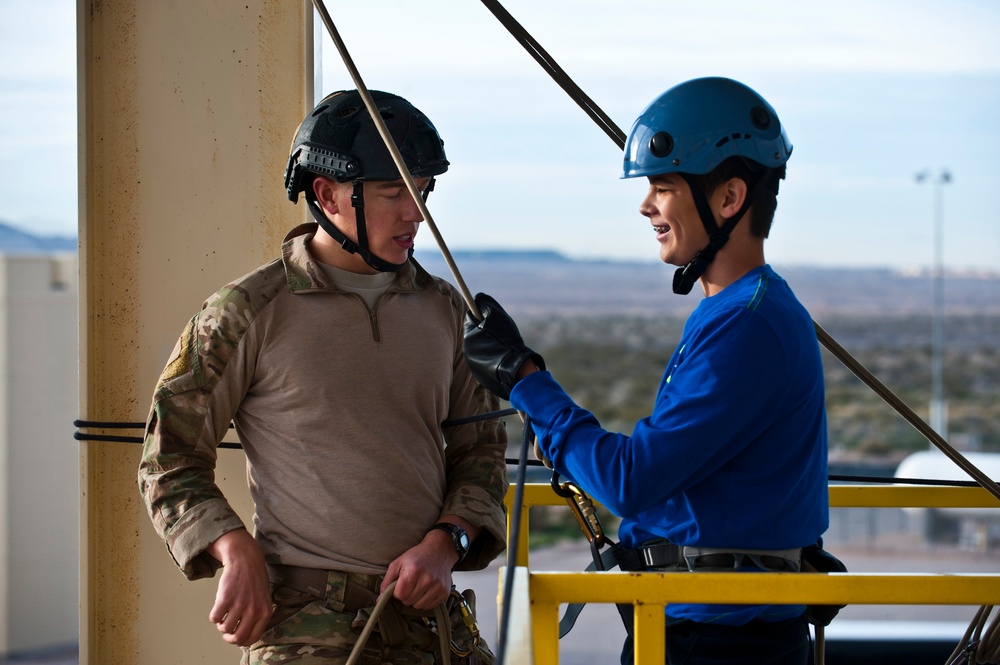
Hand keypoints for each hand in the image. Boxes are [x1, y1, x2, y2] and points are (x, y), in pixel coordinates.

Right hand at [206, 529, 273, 646]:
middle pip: (238, 637)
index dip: (242, 641)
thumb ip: (258, 616)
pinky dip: (214, 617)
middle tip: (226, 631)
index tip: (236, 637)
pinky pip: (214, 618)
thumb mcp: (264, 598)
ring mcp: (239, 604)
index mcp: (265, 612)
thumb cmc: (254, 579)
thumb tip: (244, 635)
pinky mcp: (225, 598)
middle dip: (229, 637)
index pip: (253, 638)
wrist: (245, 559)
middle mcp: (253, 610)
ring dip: (221, 625)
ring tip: (224, 616)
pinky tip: (219, 608)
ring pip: (225, 628)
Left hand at [381, 535, 454, 609]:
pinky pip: (429, 607)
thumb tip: (379, 599)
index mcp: (413, 571)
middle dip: (406, 595)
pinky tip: (426, 590)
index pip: (399, 595)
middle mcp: (427, 580)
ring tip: (418, 587)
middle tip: (410, 584)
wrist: (439, 550)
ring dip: (415, 600)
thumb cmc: (417, 556)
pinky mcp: (444, 593)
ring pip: (418, 606)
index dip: (397, 592)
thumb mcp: (398, 562)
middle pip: (408, 601)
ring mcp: (438, 587)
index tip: (401, 585)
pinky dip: (425, 601)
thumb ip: (387, 581)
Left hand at [463, 293, 543, 399]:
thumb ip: (485, 304)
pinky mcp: (478, 372)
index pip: (471, 317)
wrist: (515, 367)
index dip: (481, 314)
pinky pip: (483, 358)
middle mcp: (466, 348)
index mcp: (469, 333)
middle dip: (484, 329)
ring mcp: (472, 361)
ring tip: (502, 345)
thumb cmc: (507, 339)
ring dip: (487, 342)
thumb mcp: (497, 315)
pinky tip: (501, 356)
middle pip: (474, 332)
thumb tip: (477, 298)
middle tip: (499, 331)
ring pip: (479, 345)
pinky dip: (490, 355)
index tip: (491, 316)